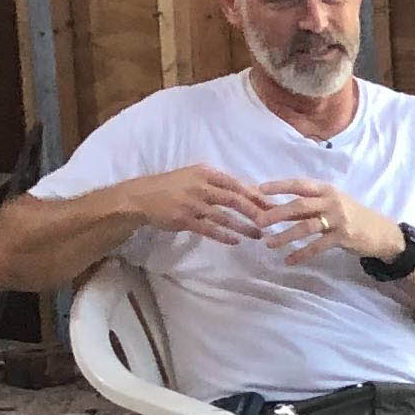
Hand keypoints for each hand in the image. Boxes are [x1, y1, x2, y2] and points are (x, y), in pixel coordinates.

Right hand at [138, 164, 277, 248]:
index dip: (257, 195)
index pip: (237, 184)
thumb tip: (248, 192)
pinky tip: (237, 241)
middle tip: (272, 222)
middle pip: (235, 199)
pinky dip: (224, 235)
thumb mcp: (195, 176)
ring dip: (244, 226)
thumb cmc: (173, 186)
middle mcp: (201, 186)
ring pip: (224, 216)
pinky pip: (209, 229)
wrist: (141, 197)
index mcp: (206, 173)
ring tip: (259, 235)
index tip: (273, 205)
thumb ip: (218, 184)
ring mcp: (192, 203)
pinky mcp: (184, 219)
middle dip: (256, 211)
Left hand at [256, 178, 402, 265]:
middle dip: (276, 213)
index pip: (299, 184)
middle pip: (299, 205)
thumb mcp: (332, 204)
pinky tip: (288, 261)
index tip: (259, 189)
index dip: (279, 186)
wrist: (381, 232)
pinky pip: (318, 246)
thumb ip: (309, 205)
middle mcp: (332, 201)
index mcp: (327, 190)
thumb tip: (276, 208)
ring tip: (269, 244)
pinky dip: (302, 254)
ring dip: (285, 236)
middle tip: (258, 222)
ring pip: (306, 227)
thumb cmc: (352, 216)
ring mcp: (339, 219)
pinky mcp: (343, 237)